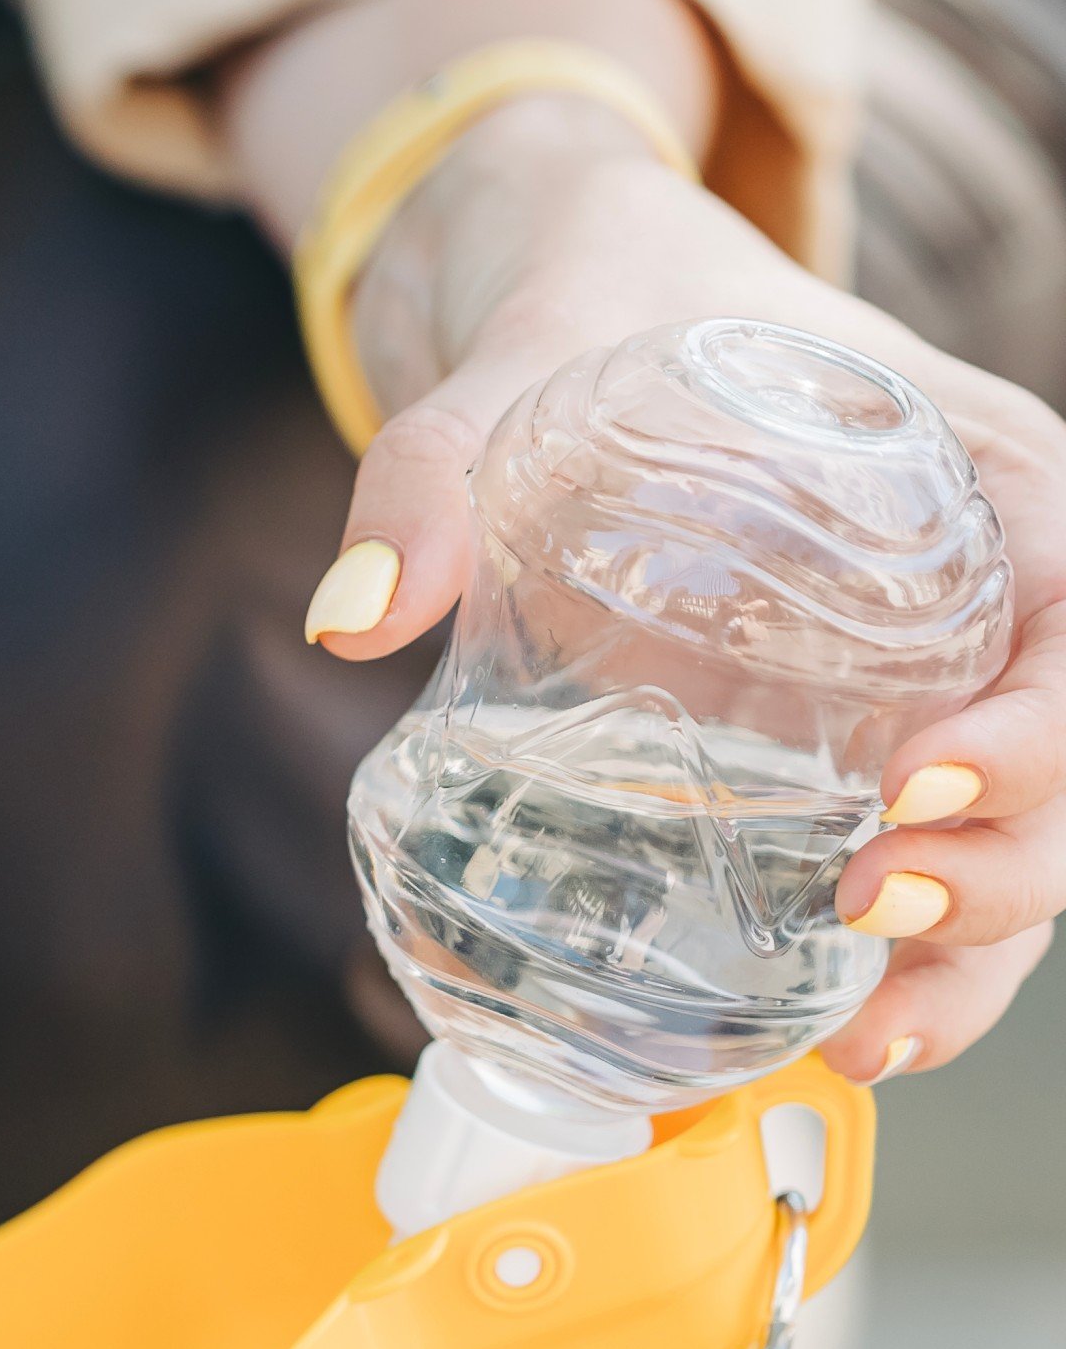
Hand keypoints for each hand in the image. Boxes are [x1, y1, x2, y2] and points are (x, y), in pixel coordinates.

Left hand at [309, 96, 1065, 1081]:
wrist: (579, 309)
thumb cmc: (593, 316)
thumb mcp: (513, 371)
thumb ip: (430, 476)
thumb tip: (351, 618)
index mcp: (983, 471)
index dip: (1045, 715)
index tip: (921, 777)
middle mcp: (998, 585)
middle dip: (1007, 863)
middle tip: (862, 904)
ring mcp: (941, 680)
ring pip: (1022, 839)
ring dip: (969, 951)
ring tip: (862, 1038)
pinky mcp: (865, 744)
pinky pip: (927, 859)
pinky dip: (908, 960)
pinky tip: (833, 1039)